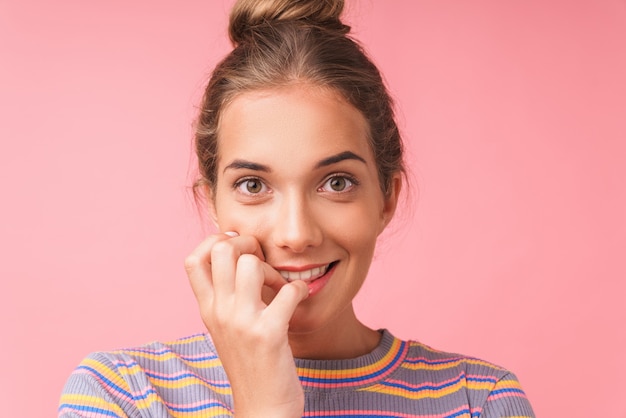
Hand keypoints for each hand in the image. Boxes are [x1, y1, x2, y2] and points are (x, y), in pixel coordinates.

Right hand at [185, 232, 308, 417]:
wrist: (262, 409)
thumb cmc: (251, 364)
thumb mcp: (226, 328)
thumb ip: (225, 297)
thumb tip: (238, 257)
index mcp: (207, 310)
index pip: (193, 259)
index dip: (215, 241)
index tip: (237, 247)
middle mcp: (219, 313)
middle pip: (222, 251)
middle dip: (247, 243)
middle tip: (261, 259)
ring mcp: (242, 323)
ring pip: (251, 264)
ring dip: (273, 268)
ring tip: (279, 286)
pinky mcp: (268, 334)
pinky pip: (288, 290)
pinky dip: (300, 288)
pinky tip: (300, 298)